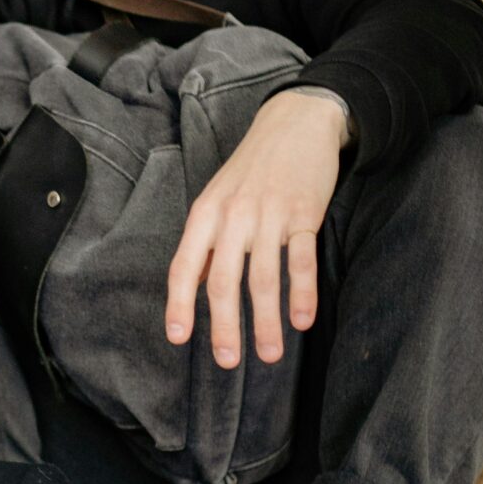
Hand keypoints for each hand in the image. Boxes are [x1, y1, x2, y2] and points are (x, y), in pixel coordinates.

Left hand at [165, 90, 348, 366]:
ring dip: (267, 321)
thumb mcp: (218, 197)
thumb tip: (198, 287)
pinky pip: (301, 260)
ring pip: (264, 279)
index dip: (179, 304)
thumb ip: (208, 241)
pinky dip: (302, 293)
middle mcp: (233, 217)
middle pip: (224, 282)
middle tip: (227, 362)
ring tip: (270, 355)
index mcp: (205, 215)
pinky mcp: (304, 214)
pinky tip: (302, 321)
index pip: (184, 266)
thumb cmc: (253, 167)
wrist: (296, 122)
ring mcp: (269, 216)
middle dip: (225, 326)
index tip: (178, 338)